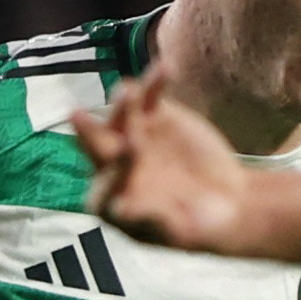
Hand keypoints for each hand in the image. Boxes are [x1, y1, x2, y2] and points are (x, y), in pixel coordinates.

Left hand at [70, 74, 257, 252]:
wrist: (224, 202)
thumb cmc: (198, 227)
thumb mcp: (178, 231)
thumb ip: (150, 218)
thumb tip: (120, 210)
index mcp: (111, 199)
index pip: (103, 186)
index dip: (112, 174)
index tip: (126, 163)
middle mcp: (113, 164)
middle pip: (97, 146)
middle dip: (89, 132)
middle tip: (77, 117)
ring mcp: (132, 134)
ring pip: (122, 115)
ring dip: (123, 103)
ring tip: (130, 91)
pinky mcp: (155, 115)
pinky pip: (151, 95)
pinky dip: (156, 82)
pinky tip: (166, 68)